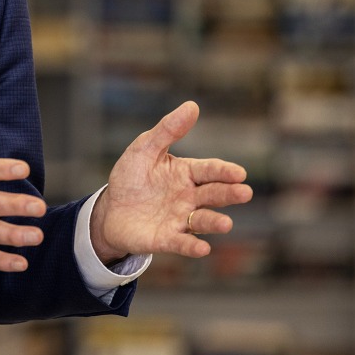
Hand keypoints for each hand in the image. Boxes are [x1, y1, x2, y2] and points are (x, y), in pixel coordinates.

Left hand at [90, 101, 253, 261]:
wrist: (110, 209)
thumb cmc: (132, 177)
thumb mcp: (144, 148)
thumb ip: (168, 130)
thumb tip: (193, 106)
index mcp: (186, 173)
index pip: (210, 170)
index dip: (224, 171)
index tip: (239, 173)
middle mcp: (189, 197)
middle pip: (213, 195)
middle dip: (229, 194)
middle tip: (244, 192)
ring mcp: (180, 219)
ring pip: (203, 220)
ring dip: (214, 222)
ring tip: (225, 223)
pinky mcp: (166, 239)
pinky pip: (182, 242)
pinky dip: (192, 246)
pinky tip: (202, 248)